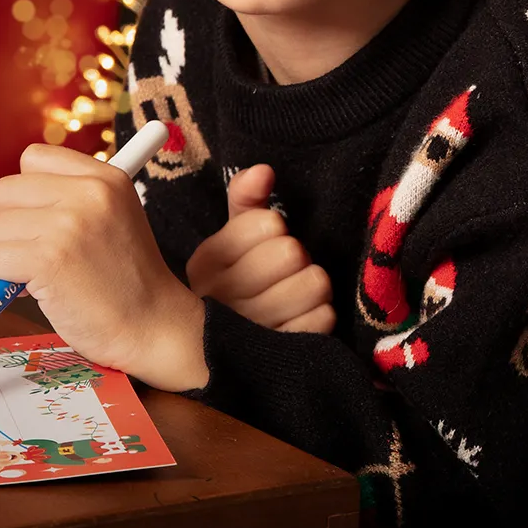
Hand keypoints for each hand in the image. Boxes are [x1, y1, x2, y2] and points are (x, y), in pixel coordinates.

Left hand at [0, 144, 207, 391]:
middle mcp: (89, 192)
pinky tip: (25, 291)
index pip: (33, 158)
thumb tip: (10, 201)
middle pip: (4, 191)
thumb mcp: (115, 217)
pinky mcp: (48, 259)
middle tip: (36, 253)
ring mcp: (68, 225)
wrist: (152, 326)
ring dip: (1, 257)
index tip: (42, 222)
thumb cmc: (127, 281)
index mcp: (106, 176)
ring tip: (35, 276)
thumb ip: (72, 198)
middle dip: (9, 226)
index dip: (28, 194)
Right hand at [186, 166, 334, 333]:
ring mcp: (249, 335)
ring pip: (314, 283)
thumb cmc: (240, 277)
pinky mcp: (279, 357)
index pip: (266, 223)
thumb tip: (264, 171)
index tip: (263, 244)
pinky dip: (319, 313)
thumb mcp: (234, 237)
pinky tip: (299, 318)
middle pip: (292, 252)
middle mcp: (219, 301)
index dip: (275, 228)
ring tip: (293, 294)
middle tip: (283, 271)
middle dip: (296, 256)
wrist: (232, 347)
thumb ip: (246, 198)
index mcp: (204, 264)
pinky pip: (323, 318)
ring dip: (312, 285)